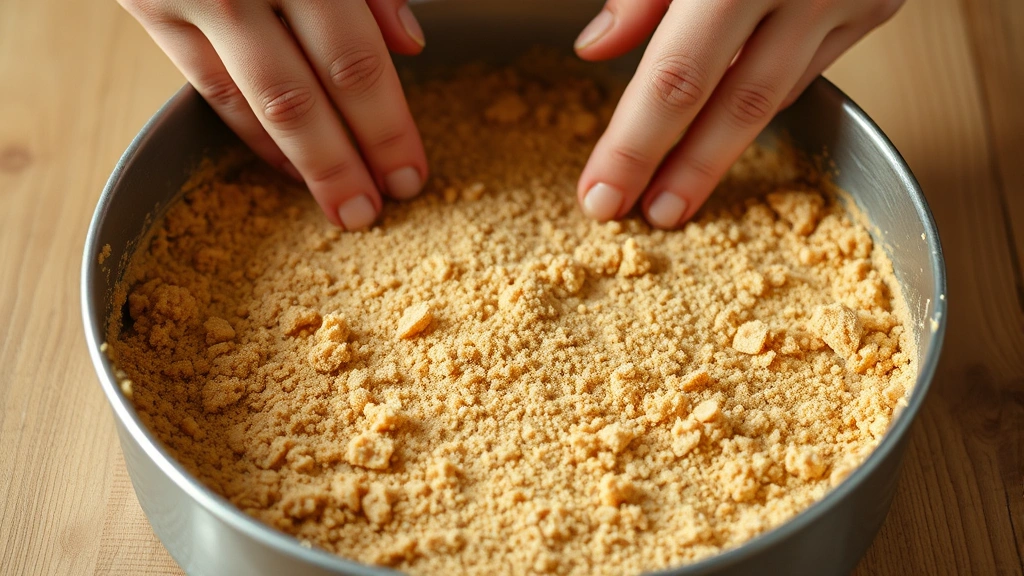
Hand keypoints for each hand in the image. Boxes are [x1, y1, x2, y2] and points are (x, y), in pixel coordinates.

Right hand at [119, 0, 428, 229]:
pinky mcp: (149, 9)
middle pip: (300, 97)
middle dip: (343, 164)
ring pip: (250, 102)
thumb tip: (409, 46)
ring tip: (338, 206)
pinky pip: (207, 89)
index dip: (385, 127)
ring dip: (299, 164)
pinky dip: (251, 134)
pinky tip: (287, 166)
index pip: (354, 61)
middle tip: (374, 212)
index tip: (411, 173)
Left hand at [574, 0, 902, 227]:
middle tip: (641, 218)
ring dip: (721, 155)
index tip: (601, 194)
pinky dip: (759, 103)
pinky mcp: (876, 5)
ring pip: (774, 99)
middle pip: (733, 105)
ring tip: (675, 198)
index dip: (635, 144)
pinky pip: (804, 71)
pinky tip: (722, 135)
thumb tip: (597, 49)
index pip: (675, 77)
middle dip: (682, 171)